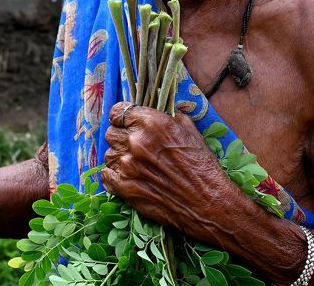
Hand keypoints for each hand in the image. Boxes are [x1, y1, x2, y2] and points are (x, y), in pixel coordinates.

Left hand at [101, 102, 244, 237]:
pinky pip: (105, 175)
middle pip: (111, 132)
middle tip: (133, 146)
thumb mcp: (191, 130)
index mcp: (151, 123)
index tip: (126, 122)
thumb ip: (170, 117)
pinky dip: (114, 175)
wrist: (207, 202)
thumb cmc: (202, 165)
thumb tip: (161, 112)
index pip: (119, 111)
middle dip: (120, 137)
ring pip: (108, 154)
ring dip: (118, 157)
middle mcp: (136, 141)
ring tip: (135, 164)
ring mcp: (127, 166)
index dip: (122, 117)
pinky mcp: (124, 188)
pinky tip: (128, 177)